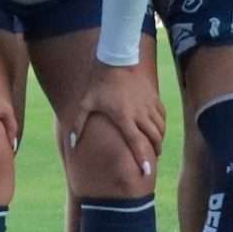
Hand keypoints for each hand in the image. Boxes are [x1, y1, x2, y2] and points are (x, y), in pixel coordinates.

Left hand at [61, 57, 165, 188]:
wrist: (117, 58)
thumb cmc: (98, 83)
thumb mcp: (85, 103)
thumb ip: (78, 125)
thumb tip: (70, 144)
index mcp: (123, 117)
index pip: (136, 143)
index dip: (142, 159)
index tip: (146, 173)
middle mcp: (139, 113)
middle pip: (153, 138)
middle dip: (154, 152)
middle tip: (150, 161)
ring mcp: (148, 105)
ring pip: (160, 129)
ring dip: (158, 140)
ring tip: (154, 148)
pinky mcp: (154, 98)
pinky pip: (162, 117)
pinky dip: (161, 126)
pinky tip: (157, 130)